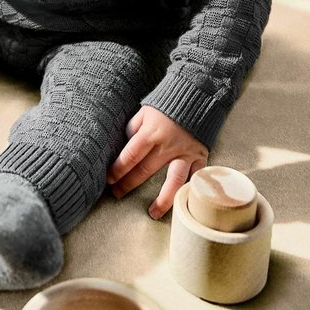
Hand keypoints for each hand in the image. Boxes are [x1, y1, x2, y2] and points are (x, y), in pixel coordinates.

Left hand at [106, 105, 207, 219]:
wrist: (196, 96)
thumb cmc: (166, 105)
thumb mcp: (144, 112)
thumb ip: (133, 129)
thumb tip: (123, 149)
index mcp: (151, 132)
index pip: (131, 155)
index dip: (118, 169)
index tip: (108, 180)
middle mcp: (168, 145)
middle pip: (146, 170)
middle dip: (129, 184)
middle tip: (117, 195)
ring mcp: (186, 153)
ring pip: (174, 181)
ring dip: (163, 199)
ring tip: (153, 213)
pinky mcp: (200, 156)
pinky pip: (195, 178)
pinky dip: (190, 192)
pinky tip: (183, 205)